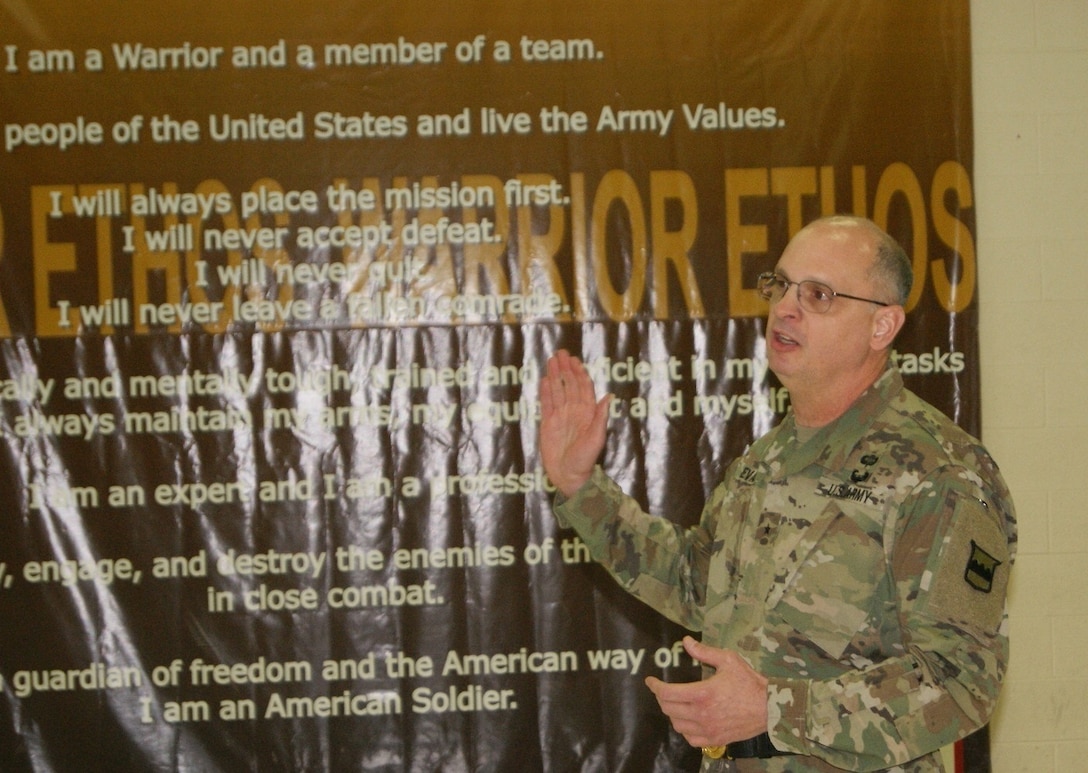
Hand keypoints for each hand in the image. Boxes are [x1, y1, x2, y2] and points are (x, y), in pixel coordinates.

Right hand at [538, 349, 610, 496]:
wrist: (569, 475)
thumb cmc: (586, 459)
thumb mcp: (597, 438)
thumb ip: (601, 417)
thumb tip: (609, 396)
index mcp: (587, 413)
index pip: (583, 387)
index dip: (579, 373)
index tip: (575, 360)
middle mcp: (573, 411)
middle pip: (569, 385)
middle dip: (565, 368)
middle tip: (561, 353)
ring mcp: (560, 416)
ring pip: (557, 391)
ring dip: (555, 375)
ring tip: (552, 360)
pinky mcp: (548, 424)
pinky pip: (546, 404)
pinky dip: (545, 392)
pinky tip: (544, 380)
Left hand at [645, 636, 768, 747]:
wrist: (769, 708)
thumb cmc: (749, 682)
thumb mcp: (728, 660)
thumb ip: (704, 652)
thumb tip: (686, 641)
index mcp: (702, 694)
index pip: (668, 693)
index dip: (655, 686)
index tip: (650, 681)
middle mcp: (702, 714)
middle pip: (669, 709)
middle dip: (661, 698)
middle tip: (663, 690)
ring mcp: (708, 730)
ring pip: (677, 725)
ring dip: (672, 713)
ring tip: (675, 703)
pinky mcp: (715, 739)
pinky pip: (690, 738)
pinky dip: (684, 730)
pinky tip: (688, 720)